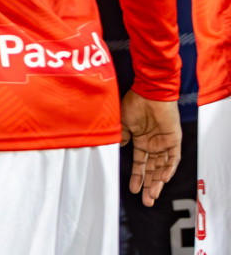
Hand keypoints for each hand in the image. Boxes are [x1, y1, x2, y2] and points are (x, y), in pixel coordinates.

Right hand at [119, 89, 181, 205]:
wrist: (149, 92)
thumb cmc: (134, 104)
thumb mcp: (123, 123)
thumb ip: (122, 137)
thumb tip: (119, 148)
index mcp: (141, 141)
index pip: (140, 164)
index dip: (137, 177)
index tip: (133, 190)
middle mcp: (153, 144)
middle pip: (152, 170)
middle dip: (149, 186)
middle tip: (147, 202)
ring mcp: (164, 143)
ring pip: (162, 167)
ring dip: (158, 181)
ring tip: (153, 195)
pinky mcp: (174, 139)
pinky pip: (173, 158)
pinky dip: (169, 168)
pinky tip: (162, 179)